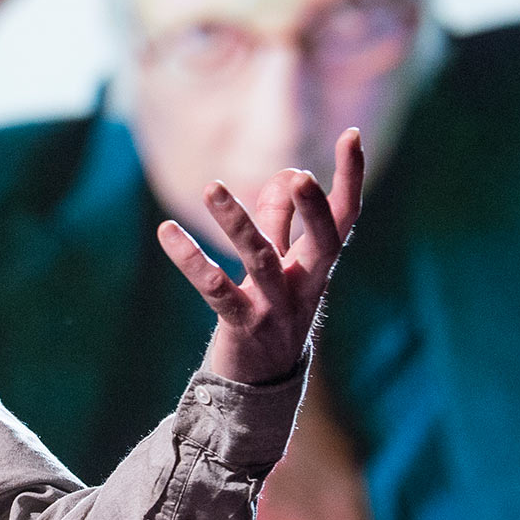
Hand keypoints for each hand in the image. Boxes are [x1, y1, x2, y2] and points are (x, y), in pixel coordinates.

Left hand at [160, 129, 364, 385]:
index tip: (352, 133)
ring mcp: (276, 308)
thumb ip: (282, 221)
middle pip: (323, 244)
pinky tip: (167, 231)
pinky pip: (215, 290)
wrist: (259, 385)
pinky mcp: (241, 326)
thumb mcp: (282, 265)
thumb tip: (286, 172)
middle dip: (314, 211)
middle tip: (301, 176)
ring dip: (239, 223)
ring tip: (212, 188)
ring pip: (261, 261)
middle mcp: (305, 284)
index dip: (352, 177)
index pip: (345, 216)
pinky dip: (191, 259)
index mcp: (318, 265)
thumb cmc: (273, 312)